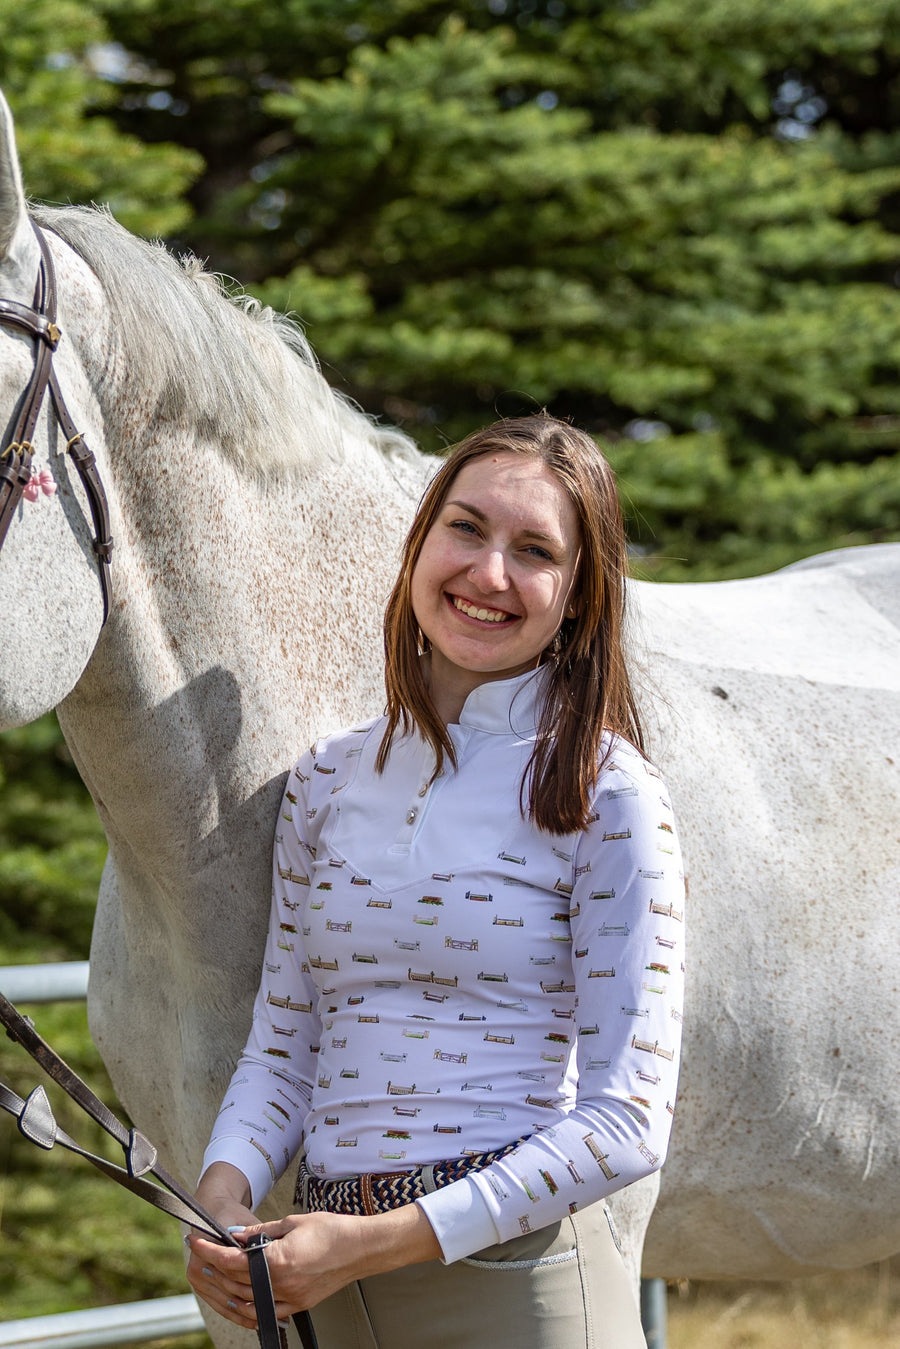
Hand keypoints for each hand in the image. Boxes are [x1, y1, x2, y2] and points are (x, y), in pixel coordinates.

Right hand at [185, 1163, 258, 1327]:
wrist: (212, 1213)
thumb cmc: (231, 1216)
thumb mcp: (245, 1222)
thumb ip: (255, 1237)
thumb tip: (268, 1249)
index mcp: (205, 1252)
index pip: (232, 1275)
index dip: (253, 1284)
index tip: (273, 1293)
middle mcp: (197, 1269)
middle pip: (229, 1292)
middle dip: (253, 1302)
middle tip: (277, 1309)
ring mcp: (197, 1281)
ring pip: (225, 1304)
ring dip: (246, 1313)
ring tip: (269, 1317)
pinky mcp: (200, 1288)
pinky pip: (220, 1307)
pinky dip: (237, 1314)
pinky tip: (255, 1320)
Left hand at [189, 1202, 440, 1328]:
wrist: (361, 1249)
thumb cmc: (332, 1231)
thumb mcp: (293, 1222)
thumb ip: (261, 1233)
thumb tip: (236, 1236)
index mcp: (279, 1261)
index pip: (233, 1261)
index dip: (211, 1252)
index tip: (197, 1242)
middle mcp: (282, 1285)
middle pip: (236, 1283)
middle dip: (214, 1270)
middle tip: (199, 1257)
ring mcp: (290, 1299)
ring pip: (246, 1304)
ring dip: (225, 1292)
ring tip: (212, 1277)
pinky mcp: (298, 1306)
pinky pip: (264, 1314)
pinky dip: (246, 1307)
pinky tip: (237, 1298)